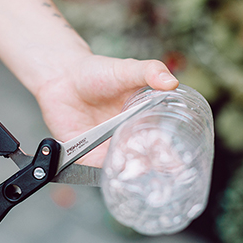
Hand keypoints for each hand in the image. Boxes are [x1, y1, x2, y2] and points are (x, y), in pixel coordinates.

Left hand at [34, 54, 178, 166]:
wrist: (61, 77)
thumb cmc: (96, 72)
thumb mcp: (127, 69)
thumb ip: (150, 72)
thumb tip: (171, 82)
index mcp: (142, 121)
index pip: (161, 143)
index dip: (172, 155)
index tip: (181, 163)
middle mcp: (126, 138)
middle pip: (145, 161)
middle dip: (154, 169)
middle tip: (162, 173)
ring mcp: (107, 148)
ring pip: (123, 169)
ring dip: (131, 173)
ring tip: (138, 170)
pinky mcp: (85, 154)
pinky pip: (97, 170)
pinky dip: (105, 172)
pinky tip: (112, 169)